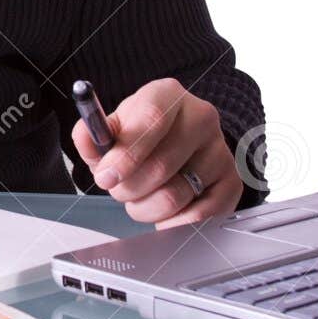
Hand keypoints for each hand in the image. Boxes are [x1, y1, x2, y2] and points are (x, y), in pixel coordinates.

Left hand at [71, 77, 243, 228]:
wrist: (180, 146)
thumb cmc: (142, 137)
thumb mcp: (113, 130)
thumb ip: (94, 135)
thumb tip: (85, 137)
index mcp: (167, 95)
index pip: (151, 120)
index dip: (125, 154)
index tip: (105, 177)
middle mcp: (201, 117)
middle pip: (160, 166)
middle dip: (128, 189)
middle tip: (119, 189)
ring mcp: (220, 150)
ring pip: (174, 197)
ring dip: (145, 208)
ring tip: (141, 198)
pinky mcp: (232, 182)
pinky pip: (198, 217)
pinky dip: (171, 223)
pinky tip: (164, 212)